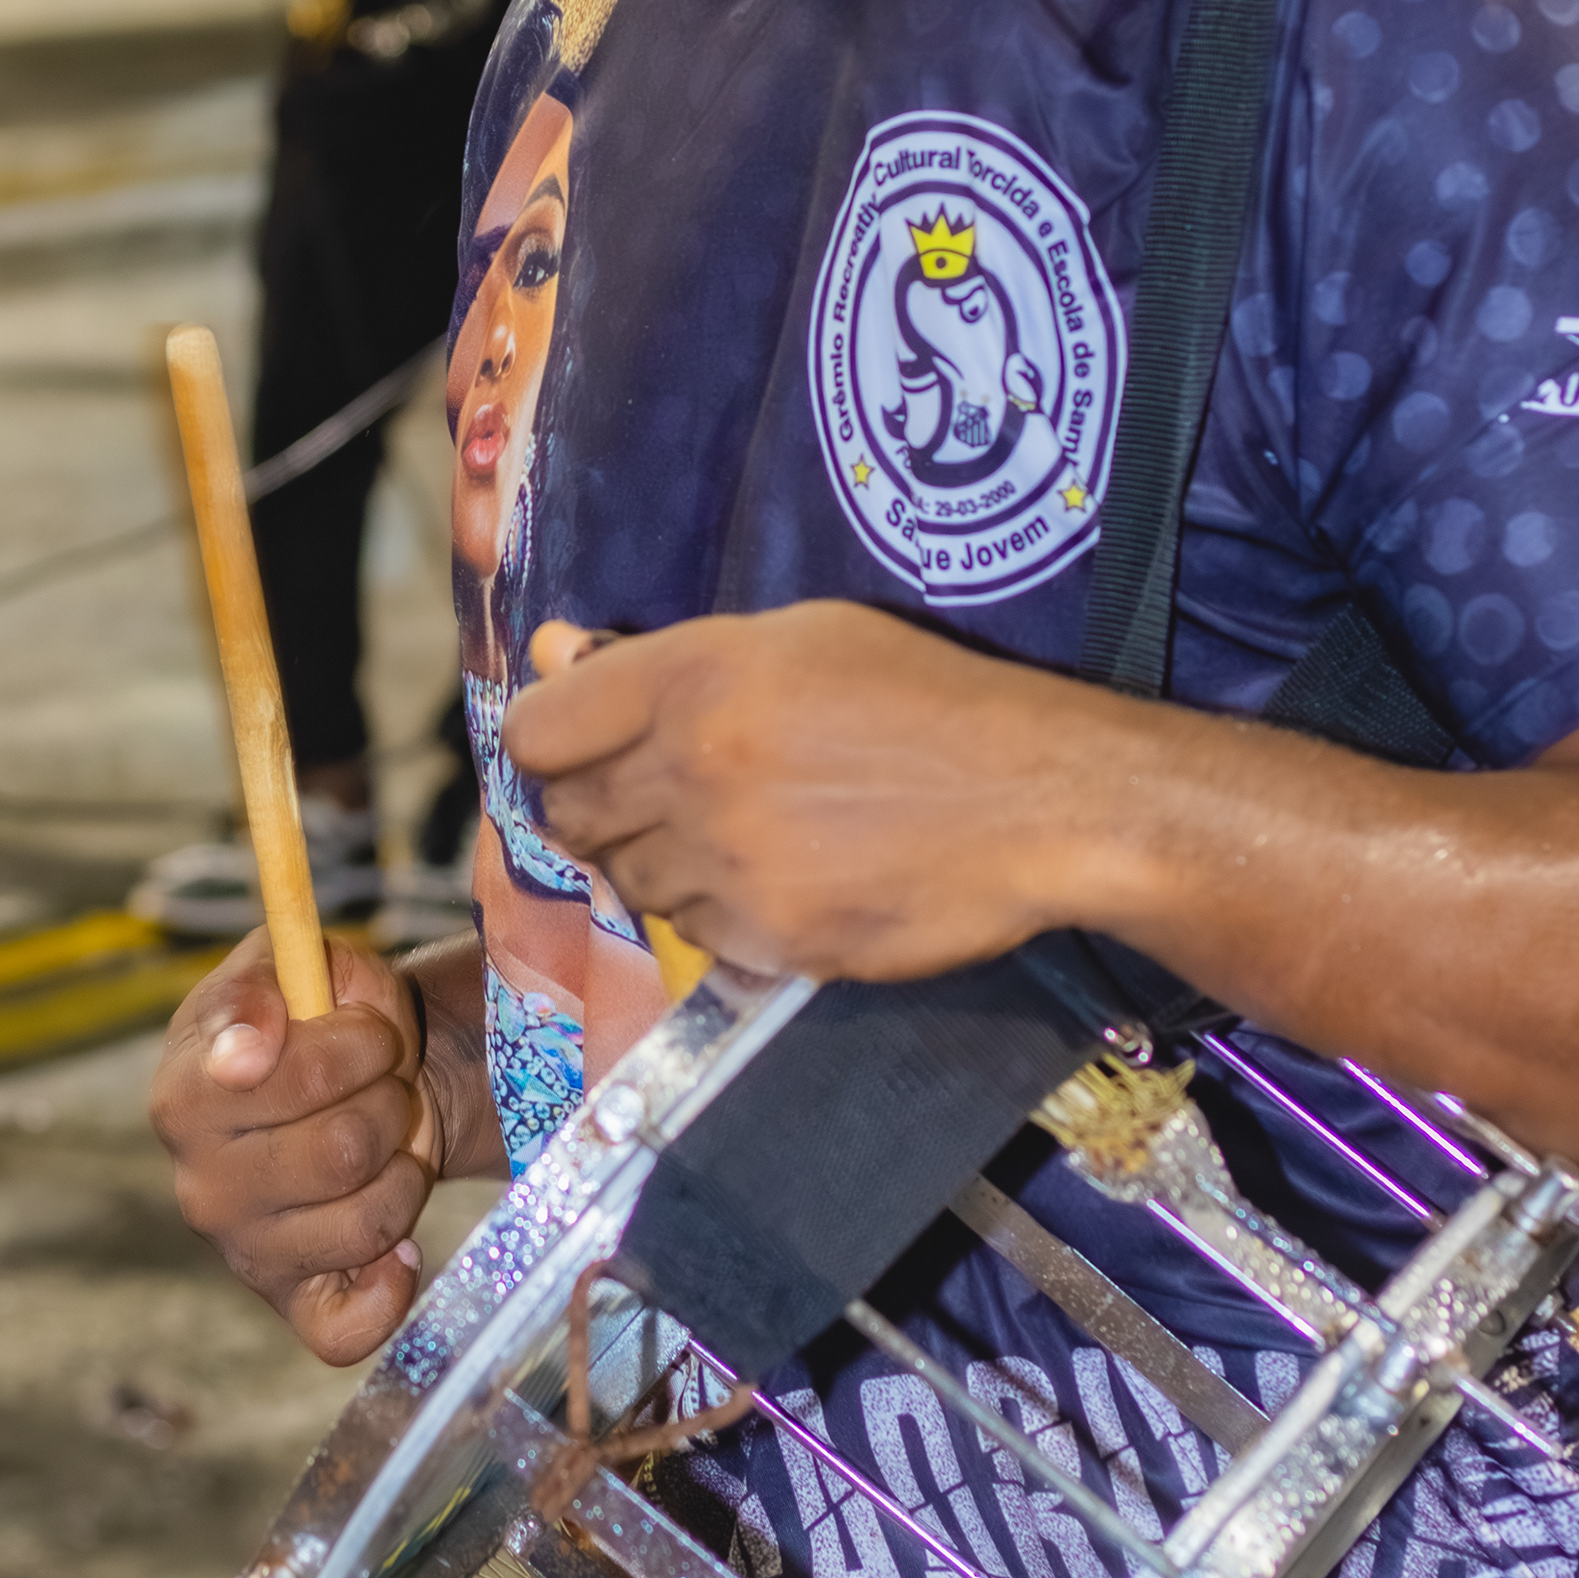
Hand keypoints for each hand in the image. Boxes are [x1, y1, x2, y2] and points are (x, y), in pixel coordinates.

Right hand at [150, 927, 437, 1365]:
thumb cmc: (319, 1014)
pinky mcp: (290, 1300)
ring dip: (406, 1168)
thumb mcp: (298, 962)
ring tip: (390, 1140)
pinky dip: (390, 1287)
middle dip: (392, 1099)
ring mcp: (243, 1250)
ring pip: (367, 1221)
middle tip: (385, 1082)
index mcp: (185, 1094)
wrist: (358, 1076)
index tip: (368, 1033)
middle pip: (345, 1149)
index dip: (360, 1046)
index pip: (297, 1078)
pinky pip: (345, 1329)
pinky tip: (400, 1245)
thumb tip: (242, 1054)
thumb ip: (266, 982)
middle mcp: (201, 1186)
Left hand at [507, 602, 1123, 983]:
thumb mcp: (800, 637)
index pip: (536, 733)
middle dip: (595, 803)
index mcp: (694, 677)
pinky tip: (777, 874)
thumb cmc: (927, 696)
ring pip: (626, 880)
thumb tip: (555, 653)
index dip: (549, 741)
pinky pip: (691, 931)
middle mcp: (692, 770)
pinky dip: (715, 909)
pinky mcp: (765, 941)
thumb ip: (664, 653)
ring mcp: (726, 864)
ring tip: (735, 829)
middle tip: (657, 790)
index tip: (581, 746)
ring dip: (657, 860)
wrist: (1041, 800)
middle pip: (566, 814)